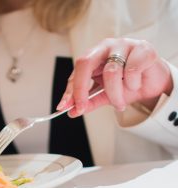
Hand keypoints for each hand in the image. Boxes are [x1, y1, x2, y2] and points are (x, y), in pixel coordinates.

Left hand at [57, 38, 172, 116]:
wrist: (153, 83)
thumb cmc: (126, 85)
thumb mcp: (104, 95)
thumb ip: (88, 102)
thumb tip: (71, 111)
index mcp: (94, 55)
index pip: (76, 71)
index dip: (70, 90)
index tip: (64, 107)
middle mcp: (106, 46)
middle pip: (86, 63)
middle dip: (81, 89)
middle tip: (81, 107)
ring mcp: (125, 45)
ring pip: (110, 72)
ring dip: (114, 94)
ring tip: (119, 103)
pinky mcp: (143, 48)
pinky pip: (131, 71)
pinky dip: (132, 84)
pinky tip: (135, 85)